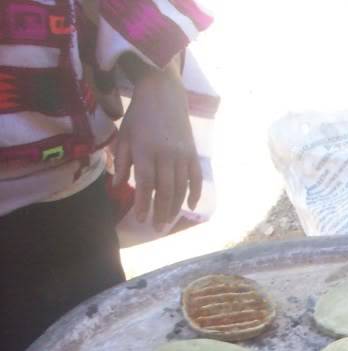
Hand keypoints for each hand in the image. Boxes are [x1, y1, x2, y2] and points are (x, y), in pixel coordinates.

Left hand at [113, 65, 200, 229]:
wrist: (163, 93)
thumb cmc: (139, 115)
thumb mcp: (124, 136)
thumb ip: (122, 161)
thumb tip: (120, 185)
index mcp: (145, 151)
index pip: (145, 184)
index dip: (144, 203)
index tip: (141, 219)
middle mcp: (166, 155)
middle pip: (165, 190)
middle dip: (161, 212)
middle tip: (157, 228)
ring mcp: (182, 155)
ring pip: (181, 188)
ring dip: (175, 207)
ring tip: (169, 221)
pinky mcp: (193, 153)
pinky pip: (196, 178)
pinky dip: (195, 193)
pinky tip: (190, 206)